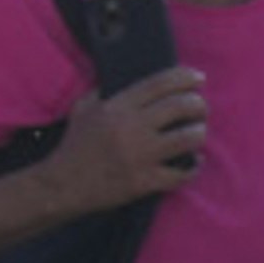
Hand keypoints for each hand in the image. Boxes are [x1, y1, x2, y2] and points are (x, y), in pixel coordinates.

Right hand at [56, 65, 210, 211]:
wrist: (62, 185)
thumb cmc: (74, 146)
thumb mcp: (83, 108)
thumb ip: (104, 90)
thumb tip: (127, 77)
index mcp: (117, 107)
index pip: (159, 83)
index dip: (185, 77)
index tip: (199, 78)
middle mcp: (131, 128)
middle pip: (180, 106)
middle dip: (199, 105)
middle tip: (201, 108)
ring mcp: (139, 156)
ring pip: (187, 138)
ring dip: (199, 133)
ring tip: (197, 133)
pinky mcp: (144, 182)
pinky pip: (181, 173)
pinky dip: (193, 167)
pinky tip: (193, 162)